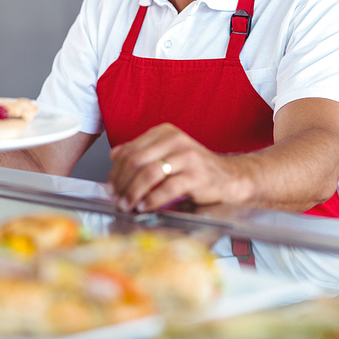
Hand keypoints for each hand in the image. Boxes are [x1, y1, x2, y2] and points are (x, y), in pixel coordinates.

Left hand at [106, 123, 241, 212]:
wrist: (227, 177)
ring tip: (127, 205)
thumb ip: (141, 153)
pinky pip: (166, 189)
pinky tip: (145, 207)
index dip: (116, 171)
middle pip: (136, 161)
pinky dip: (151, 200)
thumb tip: (114, 156)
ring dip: (133, 193)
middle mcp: (175, 140)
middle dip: (122, 183)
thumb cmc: (193, 168)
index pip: (130, 150)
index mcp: (164, 132)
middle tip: (116, 198)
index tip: (110, 186)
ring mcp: (187, 156)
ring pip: (149, 174)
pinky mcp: (196, 175)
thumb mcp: (165, 154)